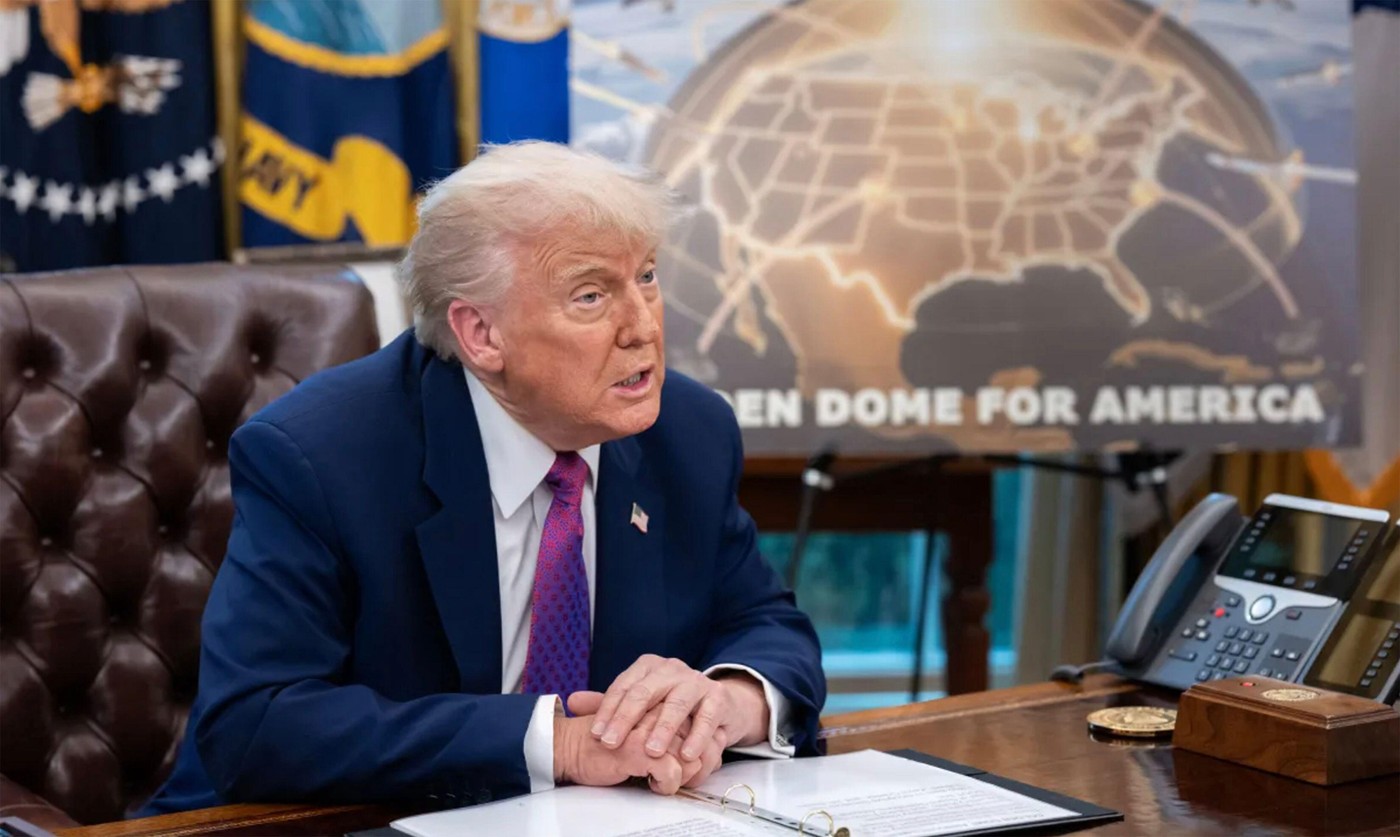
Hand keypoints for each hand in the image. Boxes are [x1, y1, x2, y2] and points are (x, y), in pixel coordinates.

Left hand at [581, 655, 769, 761]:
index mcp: (648, 667)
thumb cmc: (670, 706)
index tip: (595, 735)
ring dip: (662, 729)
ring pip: (677, 704)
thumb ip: (608, 705)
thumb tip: (570, 702)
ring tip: (650, 751)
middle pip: (644, 692)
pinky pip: (707, 717)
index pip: (623, 687)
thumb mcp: (640, 704)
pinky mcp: (718, 697)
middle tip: (611, 743)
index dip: (607, 711)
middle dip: (625, 719)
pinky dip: (698, 736)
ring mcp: (696, 681)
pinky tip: (687, 754)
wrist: (718, 704)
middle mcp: (671, 669)